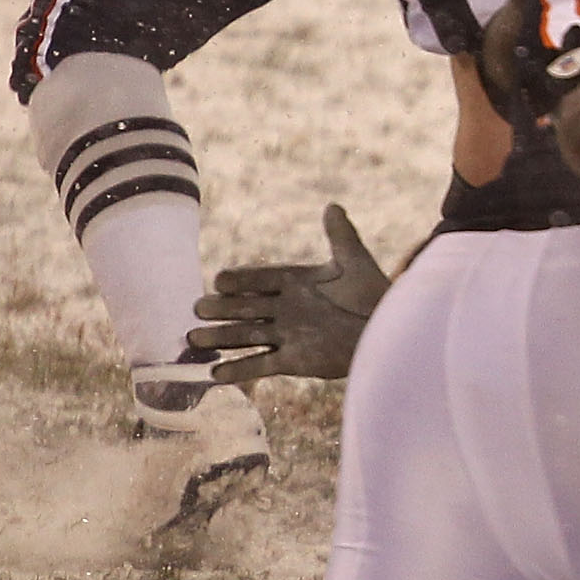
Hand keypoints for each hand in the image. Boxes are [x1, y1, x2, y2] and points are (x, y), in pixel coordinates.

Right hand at [189, 203, 390, 381]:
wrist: (386, 331)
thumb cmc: (373, 294)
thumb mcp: (355, 262)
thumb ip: (341, 236)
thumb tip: (333, 206)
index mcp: (295, 282)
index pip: (262, 279)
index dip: (243, 280)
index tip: (219, 280)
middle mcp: (285, 308)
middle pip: (246, 308)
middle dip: (222, 309)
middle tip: (197, 308)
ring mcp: (286, 334)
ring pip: (246, 335)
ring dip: (221, 338)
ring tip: (193, 338)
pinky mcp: (292, 361)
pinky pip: (260, 364)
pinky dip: (238, 369)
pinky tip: (214, 373)